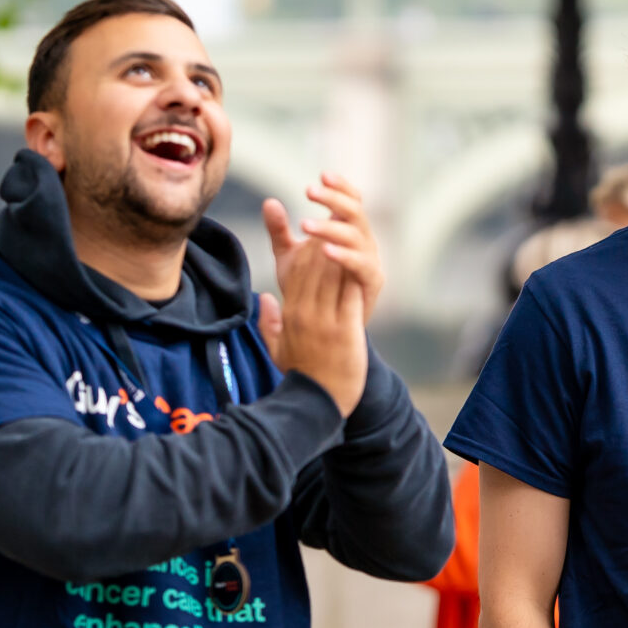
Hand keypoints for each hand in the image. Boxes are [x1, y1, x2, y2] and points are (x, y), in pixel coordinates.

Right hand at [259, 240, 366, 416]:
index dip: (310, 250)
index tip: (320, 235)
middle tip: (337, 225)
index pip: (298, 272)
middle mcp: (305, 313)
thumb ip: (267, 322)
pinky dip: (355, 276)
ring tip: (350, 234)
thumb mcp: (276, 349)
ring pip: (332, 277)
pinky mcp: (346, 331)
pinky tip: (362, 260)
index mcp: (290, 315)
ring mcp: (325, 321)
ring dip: (342, 254)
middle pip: (315, 268)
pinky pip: (350, 295)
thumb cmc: (301, 376)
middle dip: (326, 244)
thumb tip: (264, 298)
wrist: (318, 402)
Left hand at [262, 172, 383, 325]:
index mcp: (347, 232)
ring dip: (331, 227)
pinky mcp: (372, 283)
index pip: (350, 200)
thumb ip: (280, 232)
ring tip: (304, 225)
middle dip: (334, 199)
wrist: (324, 329)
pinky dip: (345, 256)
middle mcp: (363, 242)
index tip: (321, 175)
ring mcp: (370, 261)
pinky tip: (324, 250)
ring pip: (357, 235)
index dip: (340, 187)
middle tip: (309, 191)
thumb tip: (269, 201)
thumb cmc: (312, 292)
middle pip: (356, 211)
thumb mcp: (290, 258)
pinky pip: (362, 265)